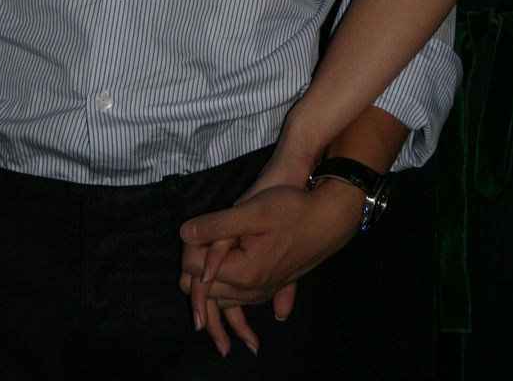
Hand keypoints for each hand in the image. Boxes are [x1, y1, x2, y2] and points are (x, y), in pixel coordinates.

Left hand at [180, 179, 363, 354]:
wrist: (327, 220)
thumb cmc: (292, 210)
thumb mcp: (253, 211)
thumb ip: (216, 225)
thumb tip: (185, 233)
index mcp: (242, 272)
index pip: (192, 266)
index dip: (190, 242)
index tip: (201, 224)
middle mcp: (249, 291)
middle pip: (198, 288)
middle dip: (194, 262)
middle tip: (204, 234)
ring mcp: (259, 294)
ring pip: (215, 298)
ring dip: (206, 279)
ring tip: (210, 249)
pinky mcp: (268, 291)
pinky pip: (234, 302)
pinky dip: (223, 292)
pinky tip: (222, 276)